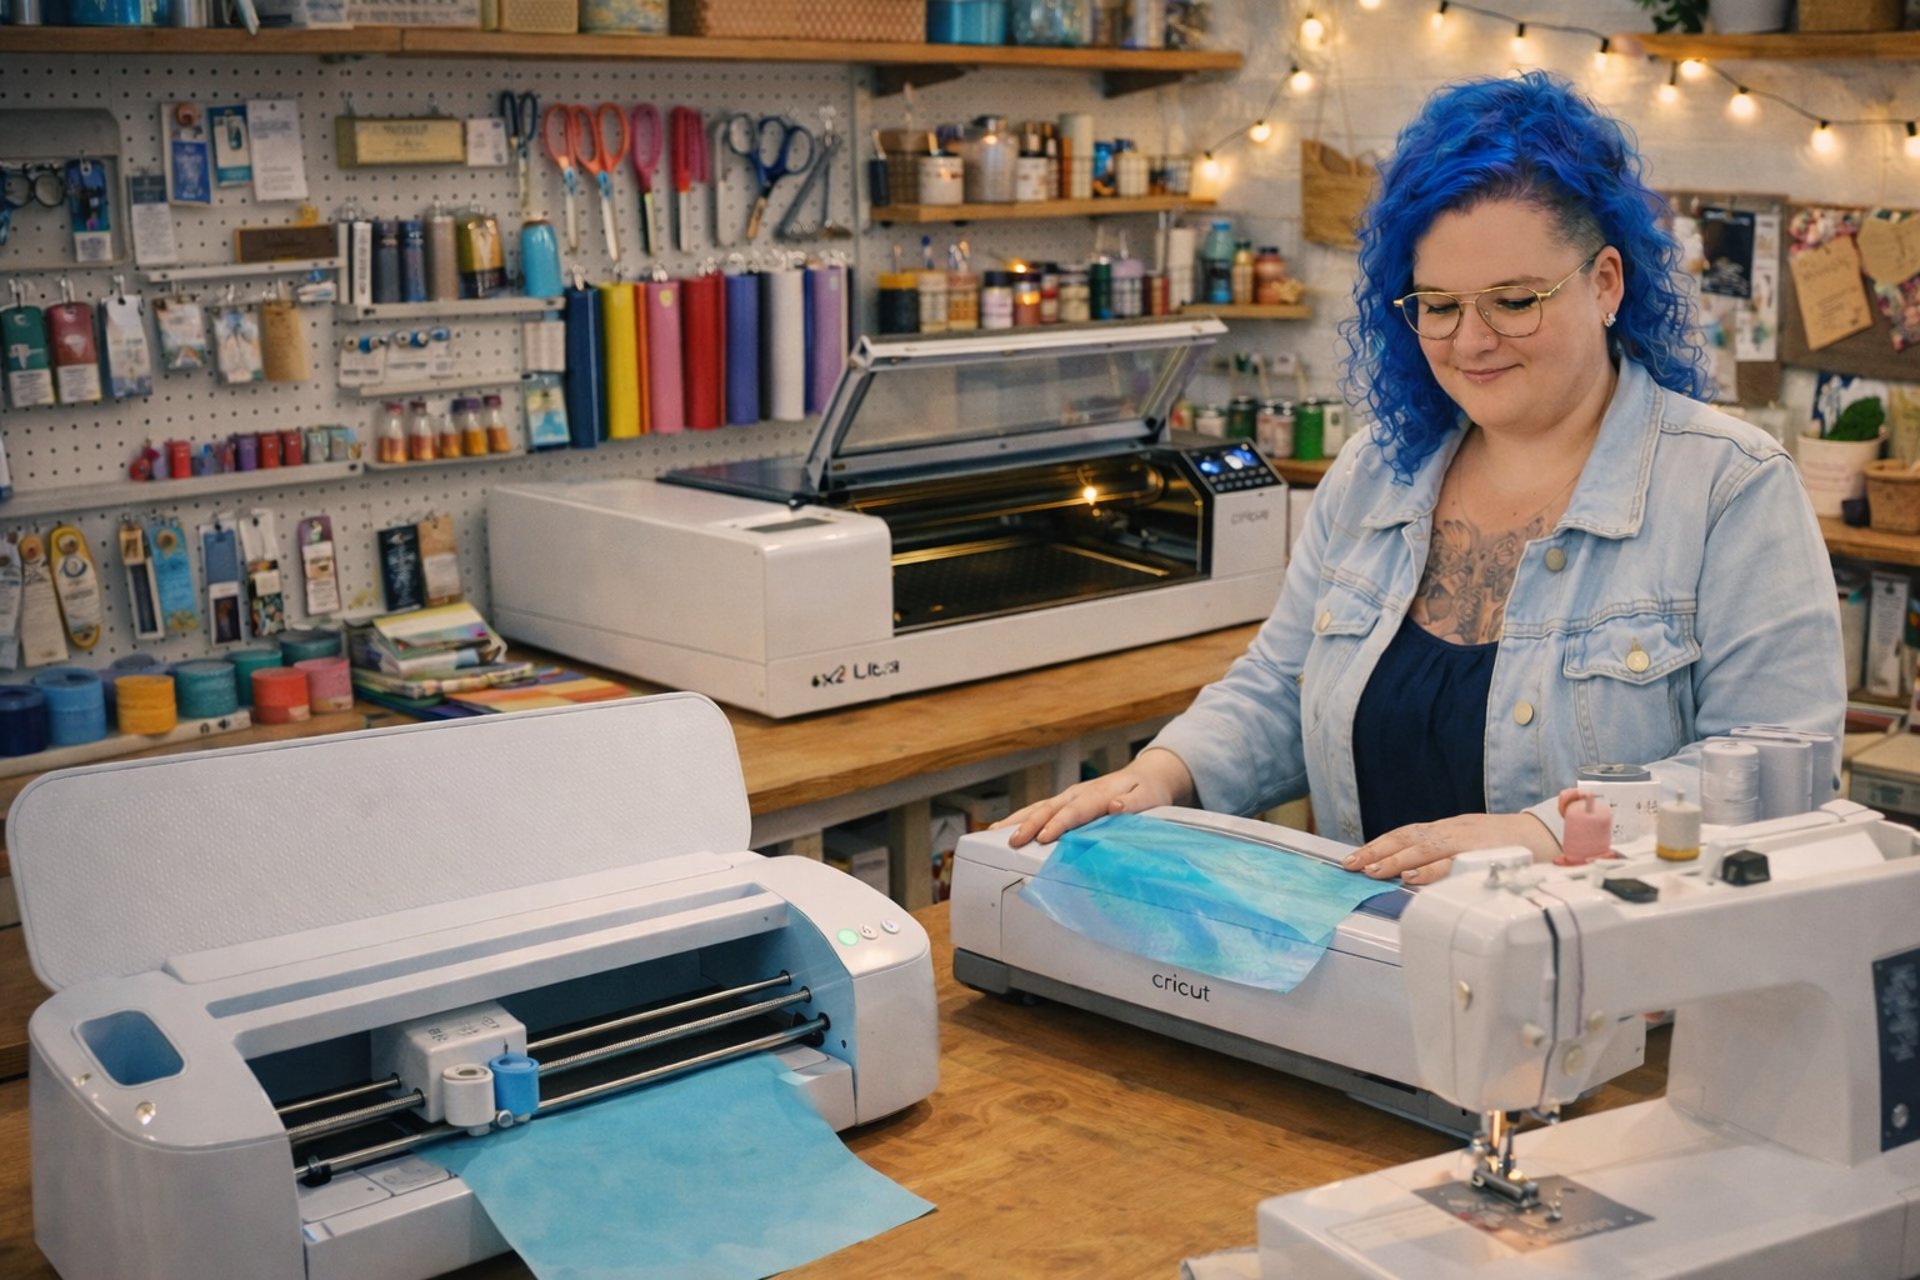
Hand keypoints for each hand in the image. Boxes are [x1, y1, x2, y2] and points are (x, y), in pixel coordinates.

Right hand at [992, 748, 1194, 847]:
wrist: (1147, 775)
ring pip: (1039, 807)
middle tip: (1013, 840)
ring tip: (996, 833)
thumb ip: (1134, 803)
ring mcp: (1070, 796)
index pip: (1076, 811)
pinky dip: (1022, 818)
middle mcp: (1080, 793)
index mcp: (1099, 793)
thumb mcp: (1150, 797)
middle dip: (1030, 824)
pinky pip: (1040, 809)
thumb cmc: (1148, 790)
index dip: (1059, 824)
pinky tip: (1005, 828)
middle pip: (1050, 808)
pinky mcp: (1066, 801)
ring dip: (1018, 820)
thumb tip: (1115, 806)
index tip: (1045, 837)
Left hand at [1339, 812, 1558, 883]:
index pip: (1406, 834)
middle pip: (1407, 837)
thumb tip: (1412, 874)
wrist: (1550, 836)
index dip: (1379, 845)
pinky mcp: (1483, 854)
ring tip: (1372, 871)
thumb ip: (1444, 857)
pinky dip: (1431, 870)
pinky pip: (1453, 863)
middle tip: (1350, 865)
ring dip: (1396, 859)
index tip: (1356, 858)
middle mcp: (1453, 832)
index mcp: (1448, 830)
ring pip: (1425, 847)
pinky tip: (1412, 878)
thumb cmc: (1509, 846)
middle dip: (1376, 851)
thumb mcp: (1471, 845)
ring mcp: (1467, 842)